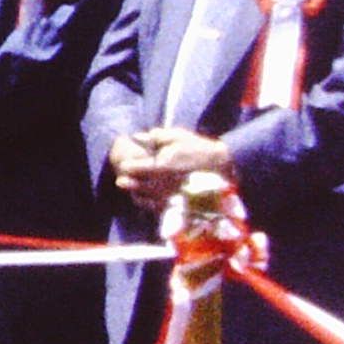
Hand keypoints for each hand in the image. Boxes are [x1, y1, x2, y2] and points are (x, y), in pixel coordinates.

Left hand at [107, 126, 231, 207]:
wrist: (221, 168)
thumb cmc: (199, 149)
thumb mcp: (178, 136)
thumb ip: (156, 137)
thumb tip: (137, 137)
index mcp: (161, 166)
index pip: (133, 168)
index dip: (128, 165)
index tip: (126, 164)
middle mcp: (162, 183)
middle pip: (135, 185)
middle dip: (128, 181)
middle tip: (122, 180)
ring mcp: (168, 195)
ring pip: (143, 198)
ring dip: (135, 193)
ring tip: (134, 188)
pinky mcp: (176, 204)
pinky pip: (155, 207)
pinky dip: (147, 203)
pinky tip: (146, 197)